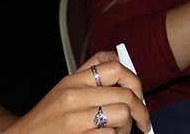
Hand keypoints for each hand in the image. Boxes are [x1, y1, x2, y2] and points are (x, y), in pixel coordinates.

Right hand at [2, 52, 150, 133]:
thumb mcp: (64, 89)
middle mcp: (74, 97)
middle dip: (140, 110)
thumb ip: (90, 76)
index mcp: (73, 81)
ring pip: (123, 115)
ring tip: (116, 131)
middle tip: (142, 120)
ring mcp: (77, 119)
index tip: (138, 93)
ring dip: (126, 127)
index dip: (134, 79)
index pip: (114, 67)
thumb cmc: (48, 117)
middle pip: (126, 94)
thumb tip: (122, 63)